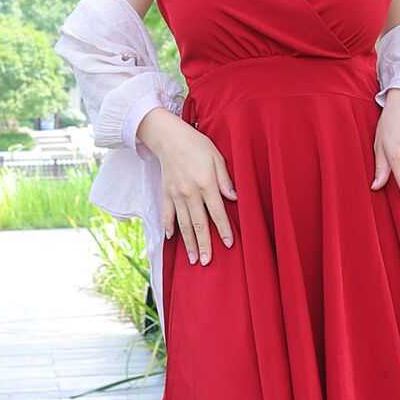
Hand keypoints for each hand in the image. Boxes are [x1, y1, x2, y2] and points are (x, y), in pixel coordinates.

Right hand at [140, 106, 237, 264]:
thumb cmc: (196, 144)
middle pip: (199, 224)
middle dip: (204, 244)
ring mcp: (175, 195)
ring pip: (183, 224)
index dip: (223, 230)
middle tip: (208, 262)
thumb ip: (225, 180)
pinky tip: (171, 238)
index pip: (217, 212)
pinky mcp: (165, 193)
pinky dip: (168, 226)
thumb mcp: (217, 157)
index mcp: (205, 184)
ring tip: (193, 259)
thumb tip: (234, 198)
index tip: (228, 244)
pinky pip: (167, 214)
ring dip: (188, 243)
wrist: (168, 137)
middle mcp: (189, 193)